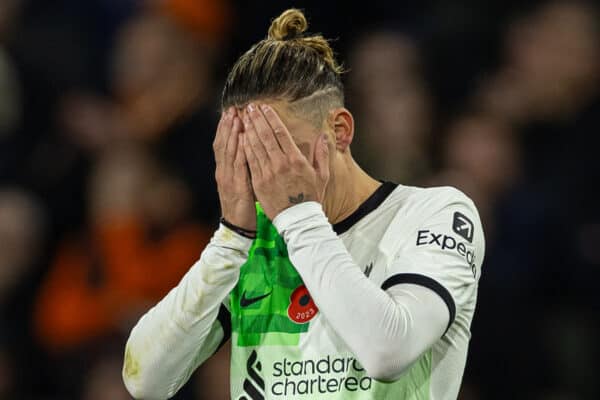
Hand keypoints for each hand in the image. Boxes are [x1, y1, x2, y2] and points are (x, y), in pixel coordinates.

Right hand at [213, 107, 255, 230]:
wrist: (238, 227)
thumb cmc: (243, 206)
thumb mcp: (240, 184)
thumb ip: (242, 167)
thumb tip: (248, 150)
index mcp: (225, 170)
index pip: (223, 144)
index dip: (226, 127)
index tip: (231, 111)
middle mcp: (224, 171)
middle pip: (223, 143)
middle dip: (227, 125)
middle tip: (232, 108)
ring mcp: (228, 178)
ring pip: (229, 151)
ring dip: (232, 133)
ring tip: (236, 117)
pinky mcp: (237, 186)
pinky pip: (238, 165)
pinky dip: (240, 150)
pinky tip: (243, 139)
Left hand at [241, 103, 329, 220]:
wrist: (298, 220)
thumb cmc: (311, 197)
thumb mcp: (322, 175)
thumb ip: (322, 154)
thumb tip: (324, 136)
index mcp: (296, 160)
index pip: (280, 133)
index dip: (271, 118)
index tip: (264, 107)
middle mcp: (280, 164)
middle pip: (265, 136)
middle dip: (256, 119)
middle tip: (250, 107)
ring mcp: (267, 173)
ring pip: (255, 146)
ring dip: (248, 130)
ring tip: (243, 118)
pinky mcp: (258, 182)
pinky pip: (250, 161)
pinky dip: (245, 147)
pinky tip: (241, 137)